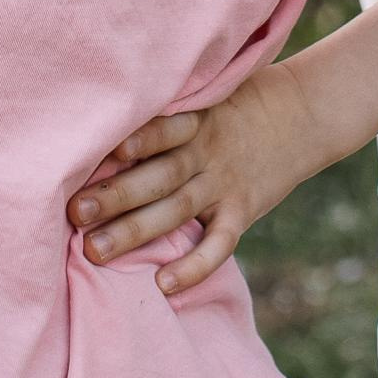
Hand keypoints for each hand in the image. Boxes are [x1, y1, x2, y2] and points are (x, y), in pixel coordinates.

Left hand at [69, 56, 323, 295]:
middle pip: (159, 175)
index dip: (135, 140)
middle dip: (116, 194)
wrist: (302, 113)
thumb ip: (165, 111)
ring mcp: (225, 182)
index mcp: (195, 118)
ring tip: (95, 251)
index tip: (99, 152)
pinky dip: (194, 265)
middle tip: (75, 212)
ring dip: (136, 231)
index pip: (162, 129)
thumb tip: (100, 126)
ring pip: (177, 209)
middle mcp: (206, 151)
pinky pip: (219, 243)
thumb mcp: (206, 93)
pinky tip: (163, 284)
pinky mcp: (243, 209)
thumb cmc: (235, 102)